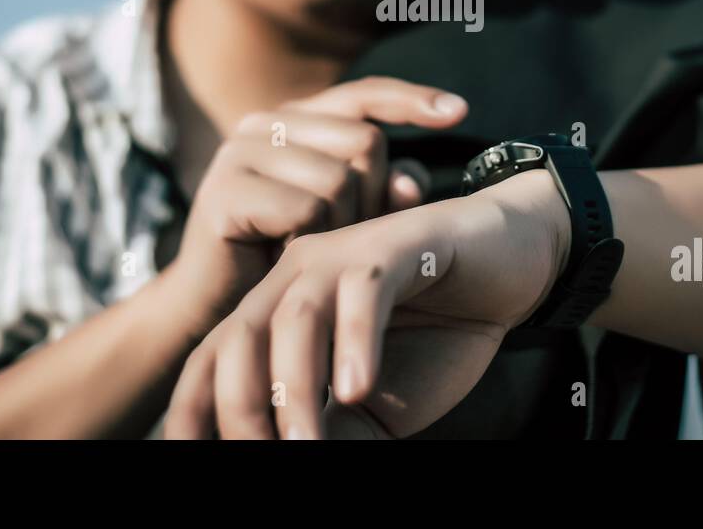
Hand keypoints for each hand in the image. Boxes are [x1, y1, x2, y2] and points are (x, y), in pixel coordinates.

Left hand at [164, 169, 571, 438]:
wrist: (515, 263)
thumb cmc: (440, 331)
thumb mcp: (377, 404)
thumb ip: (331, 427)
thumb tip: (291, 455)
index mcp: (280, 307)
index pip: (215, 358)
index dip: (193, 410)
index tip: (187, 455)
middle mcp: (298, 272)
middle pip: (239, 338)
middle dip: (239, 408)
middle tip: (262, 458)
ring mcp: (345, 253)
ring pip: (295, 317)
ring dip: (295, 388)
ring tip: (304, 446)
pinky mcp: (397, 244)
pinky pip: (364, 292)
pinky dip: (356, 341)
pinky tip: (359, 386)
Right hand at [165, 77, 468, 335]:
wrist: (214, 319)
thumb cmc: (286, 264)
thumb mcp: (348, 224)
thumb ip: (385, 194)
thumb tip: (410, 182)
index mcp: (294, 120)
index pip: (364, 95)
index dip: (413, 100)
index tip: (462, 111)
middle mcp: (264, 123)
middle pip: (365, 141)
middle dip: (373, 198)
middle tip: (342, 238)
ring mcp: (240, 151)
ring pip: (340, 179)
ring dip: (342, 228)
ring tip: (312, 251)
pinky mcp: (225, 189)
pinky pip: (307, 208)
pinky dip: (311, 242)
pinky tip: (285, 258)